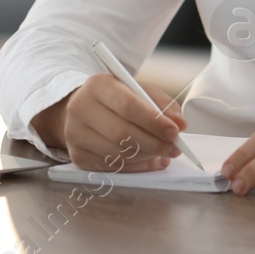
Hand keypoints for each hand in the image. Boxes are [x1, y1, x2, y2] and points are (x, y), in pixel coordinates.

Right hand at [31, 73, 188, 172]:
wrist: (84, 108)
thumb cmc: (116, 98)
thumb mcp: (138, 90)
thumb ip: (162, 104)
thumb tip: (179, 124)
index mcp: (97, 85)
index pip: (128, 106)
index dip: (154, 122)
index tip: (175, 132)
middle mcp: (80, 108)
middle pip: (122, 134)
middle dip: (154, 144)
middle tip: (175, 148)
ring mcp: (75, 134)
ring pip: (118, 154)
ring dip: (147, 157)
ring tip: (163, 153)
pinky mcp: (77, 156)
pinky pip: (113, 168)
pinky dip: (136, 167)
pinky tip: (148, 160)